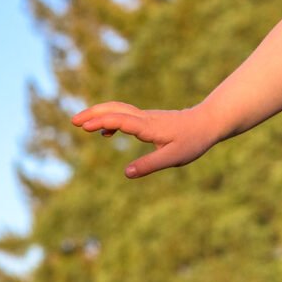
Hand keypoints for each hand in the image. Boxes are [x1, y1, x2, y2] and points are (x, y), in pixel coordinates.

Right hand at [71, 102, 218, 177]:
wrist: (207, 123)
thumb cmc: (193, 141)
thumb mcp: (174, 157)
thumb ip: (151, 164)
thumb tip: (127, 173)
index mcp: (149, 127)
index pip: (122, 120)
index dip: (103, 122)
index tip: (85, 125)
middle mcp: (145, 118)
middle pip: (116, 109)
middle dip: (94, 113)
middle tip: (74, 121)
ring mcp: (146, 117)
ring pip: (119, 109)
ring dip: (99, 113)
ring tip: (81, 124)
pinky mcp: (148, 119)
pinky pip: (125, 115)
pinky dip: (111, 119)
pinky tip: (106, 133)